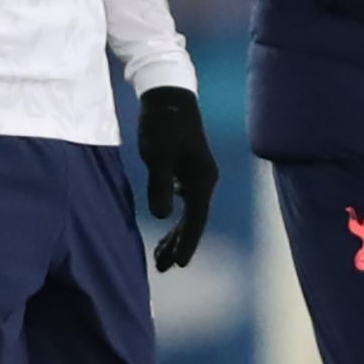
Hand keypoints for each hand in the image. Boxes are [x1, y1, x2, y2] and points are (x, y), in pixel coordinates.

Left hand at [137, 86, 217, 270]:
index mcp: (201, 180)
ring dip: (176, 232)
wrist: (168, 96)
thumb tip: (163, 217)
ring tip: (161, 254)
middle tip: (163, 268)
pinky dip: (176, 216)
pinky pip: (185, 200)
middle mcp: (204, 180)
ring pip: (190, 211)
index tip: (179, 265)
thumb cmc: (162, 126)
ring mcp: (198, 173)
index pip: (196, 220)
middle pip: (194, 219)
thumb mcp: (158, 157)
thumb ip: (160, 187)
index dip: (187, 243)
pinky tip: (167, 222)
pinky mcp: (188, 166)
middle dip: (179, 244)